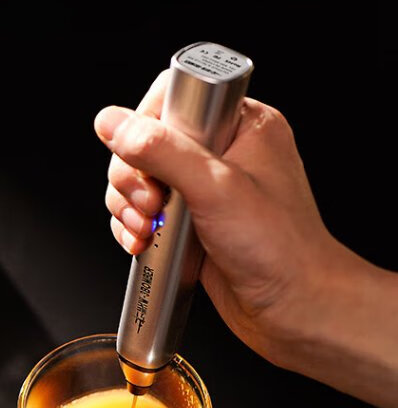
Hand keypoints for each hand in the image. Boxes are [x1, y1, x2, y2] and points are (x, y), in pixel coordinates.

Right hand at [94, 71, 397, 407]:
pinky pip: (143, 210)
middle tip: (149, 203)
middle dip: (132, 177)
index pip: (172, 98)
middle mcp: (220, 152)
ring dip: (128, 206)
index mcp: (240, 125)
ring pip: (138, 178)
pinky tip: (143, 243)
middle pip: (145, 141)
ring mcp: (202, 189)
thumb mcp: (215, 189)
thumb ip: (162, 150)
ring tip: (146, 229)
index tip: (147, 160)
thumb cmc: (279, 249)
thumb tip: (113, 123)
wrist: (294, 309)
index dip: (146, 127)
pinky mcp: (189, 221)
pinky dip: (133, 226)